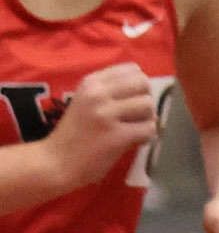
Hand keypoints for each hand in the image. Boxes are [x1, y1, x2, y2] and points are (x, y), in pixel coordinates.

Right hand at [44, 62, 155, 188]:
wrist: (54, 163)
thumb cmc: (74, 133)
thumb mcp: (86, 101)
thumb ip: (111, 91)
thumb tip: (148, 87)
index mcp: (91, 82)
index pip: (132, 69)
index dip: (138, 85)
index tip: (130, 100)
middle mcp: (97, 94)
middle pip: (143, 83)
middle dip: (144, 100)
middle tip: (135, 116)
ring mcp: (106, 114)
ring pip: (148, 105)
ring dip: (146, 119)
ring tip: (132, 130)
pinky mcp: (115, 136)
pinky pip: (149, 128)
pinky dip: (146, 137)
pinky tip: (133, 142)